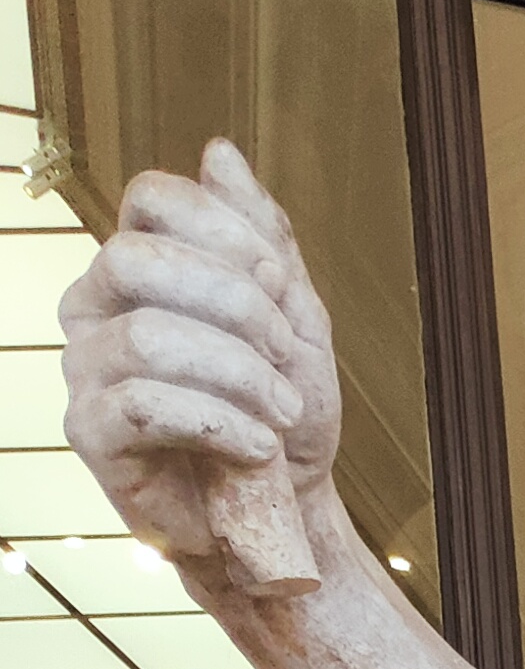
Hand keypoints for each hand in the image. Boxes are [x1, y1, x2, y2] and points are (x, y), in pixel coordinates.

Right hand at [61, 142, 341, 561]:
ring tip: (283, 412)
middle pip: (136, 256)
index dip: (223, 229)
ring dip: (236, 373)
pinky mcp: (89, 433)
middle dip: (231, 303)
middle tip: (285, 352)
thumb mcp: (294, 322)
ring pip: (146, 335)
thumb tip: (219, 150)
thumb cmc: (279, 418)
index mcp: (140, 266)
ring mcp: (86, 368)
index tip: (281, 283)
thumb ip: (263, 240)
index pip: (152, 196)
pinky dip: (217, 423)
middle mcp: (96, 305)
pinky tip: (258, 447)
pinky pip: (141, 404)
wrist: (280, 518)